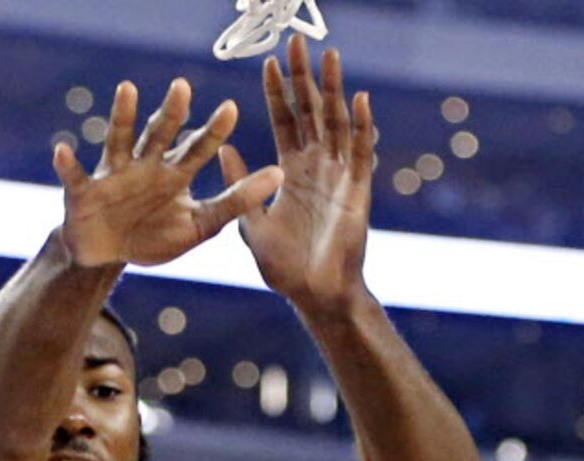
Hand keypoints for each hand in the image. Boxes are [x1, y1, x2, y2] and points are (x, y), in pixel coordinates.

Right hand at [56, 80, 281, 269]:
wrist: (107, 254)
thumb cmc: (152, 236)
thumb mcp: (200, 225)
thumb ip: (236, 202)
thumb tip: (279, 174)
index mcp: (174, 173)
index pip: (198, 147)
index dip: (213, 130)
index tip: (232, 109)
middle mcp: (146, 164)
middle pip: (161, 133)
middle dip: (171, 113)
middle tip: (184, 87)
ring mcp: (114, 173)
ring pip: (120, 140)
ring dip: (123, 116)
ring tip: (128, 90)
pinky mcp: (83, 189)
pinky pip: (74, 174)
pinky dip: (67, 164)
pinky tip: (62, 150)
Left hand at [223, 40, 374, 314]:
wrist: (314, 296)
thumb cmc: (285, 268)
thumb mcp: (252, 226)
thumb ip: (241, 188)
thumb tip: (222, 149)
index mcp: (291, 172)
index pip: (285, 121)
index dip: (278, 93)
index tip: (269, 62)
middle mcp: (317, 167)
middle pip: (311, 112)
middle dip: (304, 78)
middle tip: (297, 42)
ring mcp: (339, 175)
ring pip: (337, 123)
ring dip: (334, 90)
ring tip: (330, 57)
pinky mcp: (358, 190)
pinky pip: (360, 153)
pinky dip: (361, 126)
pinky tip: (359, 100)